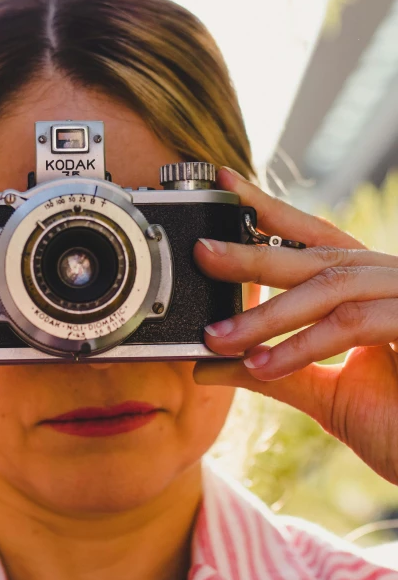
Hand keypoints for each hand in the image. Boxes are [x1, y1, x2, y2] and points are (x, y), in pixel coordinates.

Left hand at [192, 167, 397, 483]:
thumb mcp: (324, 394)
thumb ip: (271, 372)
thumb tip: (207, 365)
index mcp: (369, 289)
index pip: (313, 239)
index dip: (270, 210)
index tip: (226, 186)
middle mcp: (392, 282)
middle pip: (315, 254)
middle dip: (253, 254)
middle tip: (201, 252)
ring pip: (330, 287)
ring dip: (267, 315)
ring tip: (217, 336)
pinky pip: (353, 324)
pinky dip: (302, 346)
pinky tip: (261, 365)